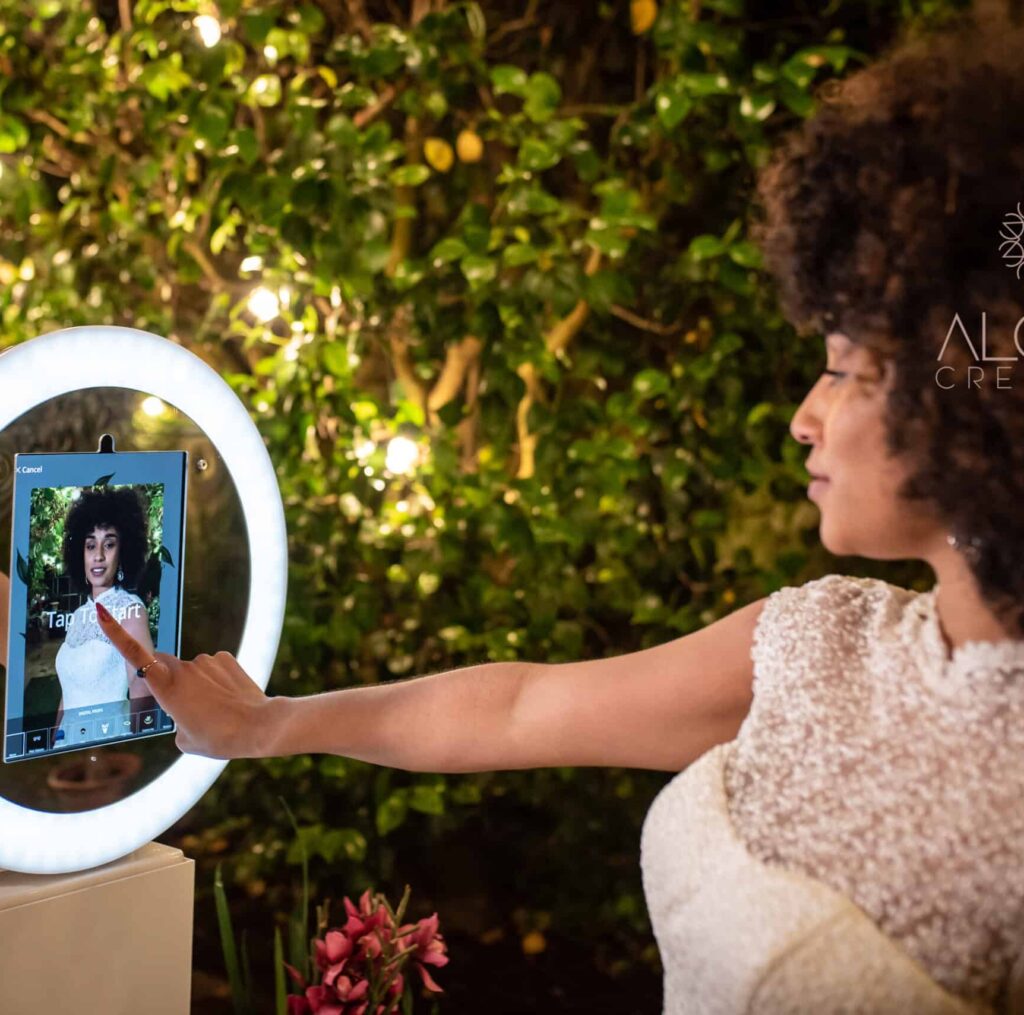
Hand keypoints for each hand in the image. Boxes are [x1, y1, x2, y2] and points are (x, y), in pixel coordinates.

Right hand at [95, 600, 280, 759]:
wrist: (259, 726)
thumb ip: (177, 721)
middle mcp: (183, 669)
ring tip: (215, 708)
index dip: (115, 632)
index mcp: (166, 688)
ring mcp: (205, 661)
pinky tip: (229, 696)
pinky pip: (212, 667)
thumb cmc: (219, 738)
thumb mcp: (186, 740)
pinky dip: (216, 679)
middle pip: (163, 665)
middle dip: (165, 678)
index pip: (134, 655)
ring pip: (191, 670)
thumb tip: (183, 712)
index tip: (102, 610)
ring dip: (196, 684)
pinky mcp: (225, 658)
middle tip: (183, 704)